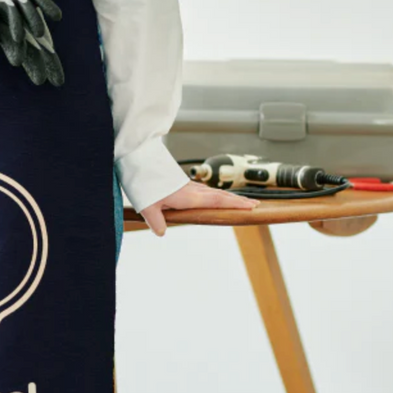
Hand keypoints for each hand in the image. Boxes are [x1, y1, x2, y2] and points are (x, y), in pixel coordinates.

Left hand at [139, 181, 257, 236]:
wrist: (138, 160)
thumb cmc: (143, 181)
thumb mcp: (147, 206)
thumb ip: (156, 221)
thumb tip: (161, 232)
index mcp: (189, 196)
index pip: (218, 201)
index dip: (235, 204)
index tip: (251, 206)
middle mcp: (192, 190)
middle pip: (220, 195)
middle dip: (238, 200)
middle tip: (254, 205)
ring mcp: (187, 185)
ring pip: (212, 191)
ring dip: (227, 197)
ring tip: (239, 202)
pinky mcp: (181, 183)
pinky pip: (202, 189)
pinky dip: (212, 194)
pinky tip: (211, 196)